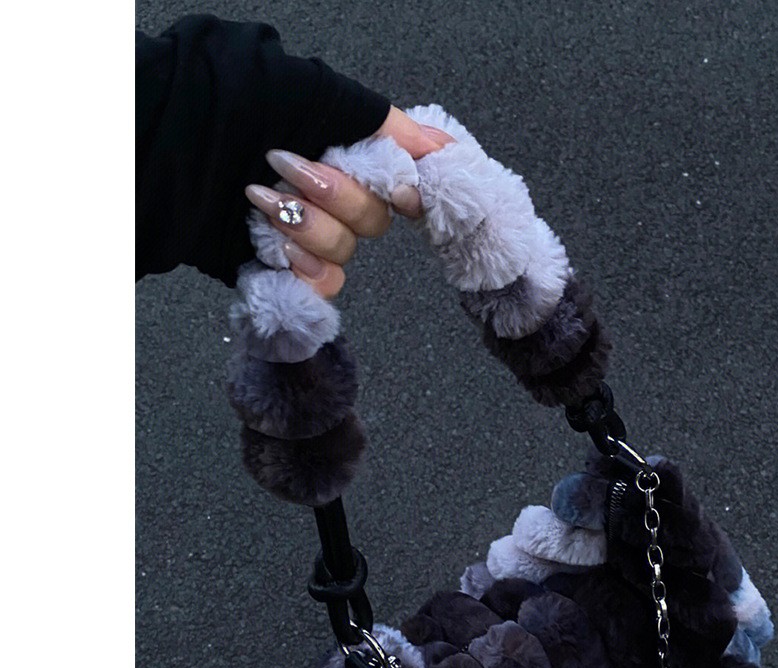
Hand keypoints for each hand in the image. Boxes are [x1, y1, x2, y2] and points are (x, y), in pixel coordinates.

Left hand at [244, 107, 453, 298]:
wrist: (158, 142)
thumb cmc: (224, 102)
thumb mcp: (314, 92)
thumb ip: (385, 124)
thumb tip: (443, 147)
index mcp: (336, 146)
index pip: (396, 180)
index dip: (403, 188)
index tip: (400, 189)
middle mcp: (322, 190)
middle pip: (374, 222)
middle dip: (338, 199)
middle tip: (293, 171)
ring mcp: (297, 232)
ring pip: (345, 256)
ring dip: (309, 231)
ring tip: (260, 199)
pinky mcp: (274, 268)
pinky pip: (318, 289)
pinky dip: (301, 271)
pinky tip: (270, 245)